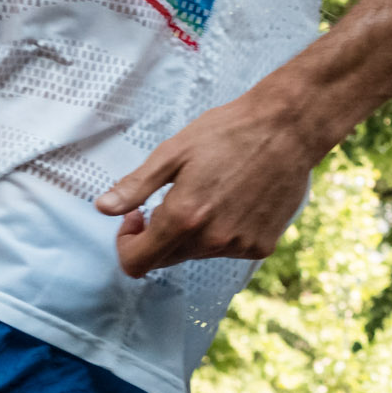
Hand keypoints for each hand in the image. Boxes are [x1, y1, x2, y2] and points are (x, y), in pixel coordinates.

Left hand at [99, 94, 325, 274]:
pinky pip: (229, 249)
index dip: (127, 243)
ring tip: (211, 191)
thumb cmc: (228, 132)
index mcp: (183, 217)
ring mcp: (239, 246)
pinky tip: (235, 199)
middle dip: (158, 235)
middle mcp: (211, 240)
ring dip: (193, 232)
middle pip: (166, 259)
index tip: (137, 216)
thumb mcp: (173, 152)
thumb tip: (103, 209)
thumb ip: (135, 186)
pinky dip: (223, 232)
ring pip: (198, 253)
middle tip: (170, 197)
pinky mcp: (262, 246)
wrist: (288, 129)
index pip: (136, 263)